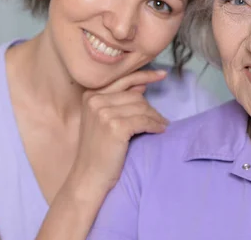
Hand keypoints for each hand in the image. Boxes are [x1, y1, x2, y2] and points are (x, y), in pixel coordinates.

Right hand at [67, 69, 168, 196]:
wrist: (89, 177)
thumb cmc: (98, 150)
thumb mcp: (103, 120)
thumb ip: (119, 101)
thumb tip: (142, 85)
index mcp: (90, 95)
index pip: (122, 79)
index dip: (144, 75)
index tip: (161, 74)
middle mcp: (95, 100)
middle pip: (135, 96)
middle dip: (151, 108)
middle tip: (161, 119)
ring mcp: (104, 113)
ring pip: (142, 107)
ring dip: (155, 117)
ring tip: (162, 125)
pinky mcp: (115, 126)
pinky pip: (144, 120)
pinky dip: (155, 125)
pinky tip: (159, 131)